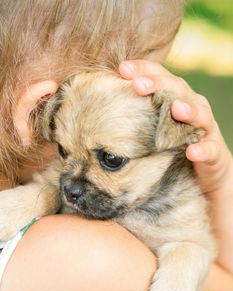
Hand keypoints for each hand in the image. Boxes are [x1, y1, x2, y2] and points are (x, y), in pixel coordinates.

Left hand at [119, 60, 232, 197]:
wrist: (207, 166)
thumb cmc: (176, 140)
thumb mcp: (157, 123)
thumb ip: (142, 111)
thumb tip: (107, 104)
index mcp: (177, 97)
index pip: (161, 76)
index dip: (144, 70)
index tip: (122, 69)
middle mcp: (193, 106)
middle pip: (178, 90)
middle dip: (159, 85)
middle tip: (138, 85)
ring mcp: (205, 128)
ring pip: (200, 114)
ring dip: (188, 110)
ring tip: (175, 109)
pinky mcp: (213, 151)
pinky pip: (209, 150)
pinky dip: (202, 150)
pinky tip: (192, 152)